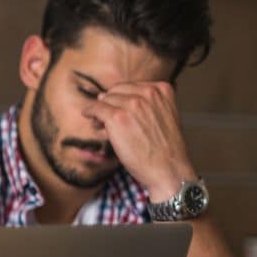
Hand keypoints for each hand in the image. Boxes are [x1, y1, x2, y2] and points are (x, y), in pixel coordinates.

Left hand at [84, 81, 197, 199]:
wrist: (168, 169)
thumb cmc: (164, 149)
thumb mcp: (164, 116)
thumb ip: (145, 104)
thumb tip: (104, 96)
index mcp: (162, 89)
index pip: (131, 87)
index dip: (121, 100)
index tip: (118, 111)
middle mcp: (148, 92)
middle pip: (116, 92)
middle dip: (110, 104)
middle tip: (106, 120)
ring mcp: (132, 104)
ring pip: (105, 100)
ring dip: (100, 112)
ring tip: (101, 125)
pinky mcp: (117, 117)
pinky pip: (96, 108)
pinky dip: (89, 112)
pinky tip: (88, 116)